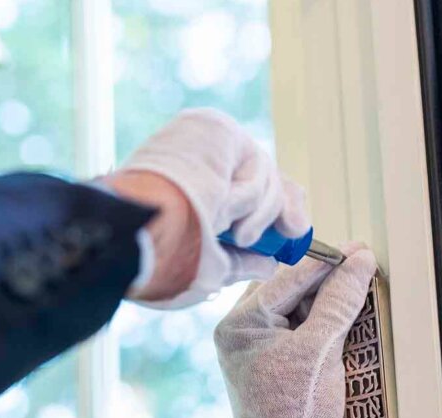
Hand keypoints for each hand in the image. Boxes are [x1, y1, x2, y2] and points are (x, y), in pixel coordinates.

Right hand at [113, 109, 309, 307]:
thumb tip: (269, 265)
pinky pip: (255, 165)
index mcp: (181, 186)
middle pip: (260, 169)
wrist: (145, 234)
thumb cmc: (162, 255)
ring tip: (238, 232)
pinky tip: (223, 204)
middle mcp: (192, 157)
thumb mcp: (207, 262)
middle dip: (282, 204)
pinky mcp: (214, 128)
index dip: (273, 204)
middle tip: (293, 230)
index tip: (296, 229)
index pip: (239, 183)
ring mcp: (203, 140)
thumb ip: (238, 261)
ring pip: (263, 173)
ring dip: (261, 212)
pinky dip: (249, 195)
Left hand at [215, 242, 377, 417]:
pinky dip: (320, 322)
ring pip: (293, 308)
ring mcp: (251, 350)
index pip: (288, 276)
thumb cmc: (294, 415)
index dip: (327, 262)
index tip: (360, 251)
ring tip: (356, 292)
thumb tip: (357, 262)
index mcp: (238, 324)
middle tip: (360, 268)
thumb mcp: (322, 349)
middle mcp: (238, 333)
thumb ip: (339, 300)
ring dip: (324, 300)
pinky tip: (344, 319)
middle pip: (287, 288)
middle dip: (324, 279)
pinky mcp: (268, 366)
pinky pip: (296, 330)